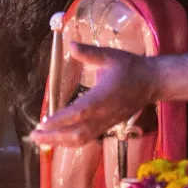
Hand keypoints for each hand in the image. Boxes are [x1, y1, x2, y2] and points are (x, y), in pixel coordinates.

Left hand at [30, 43, 157, 146]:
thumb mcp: (111, 55)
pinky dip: (70, 142)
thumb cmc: (131, 67)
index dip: (61, 119)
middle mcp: (104, 114)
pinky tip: (57, 140)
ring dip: (60, 142)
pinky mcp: (107, 126)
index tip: (43, 122)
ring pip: (81, 139)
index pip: (80, 112)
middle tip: (34, 136)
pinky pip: (87, 138)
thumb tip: (71, 44)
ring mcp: (106, 123)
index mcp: (103, 97)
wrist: (153, 83)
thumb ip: (89, 53)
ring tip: (41, 140)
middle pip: (77, 133)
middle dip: (54, 137)